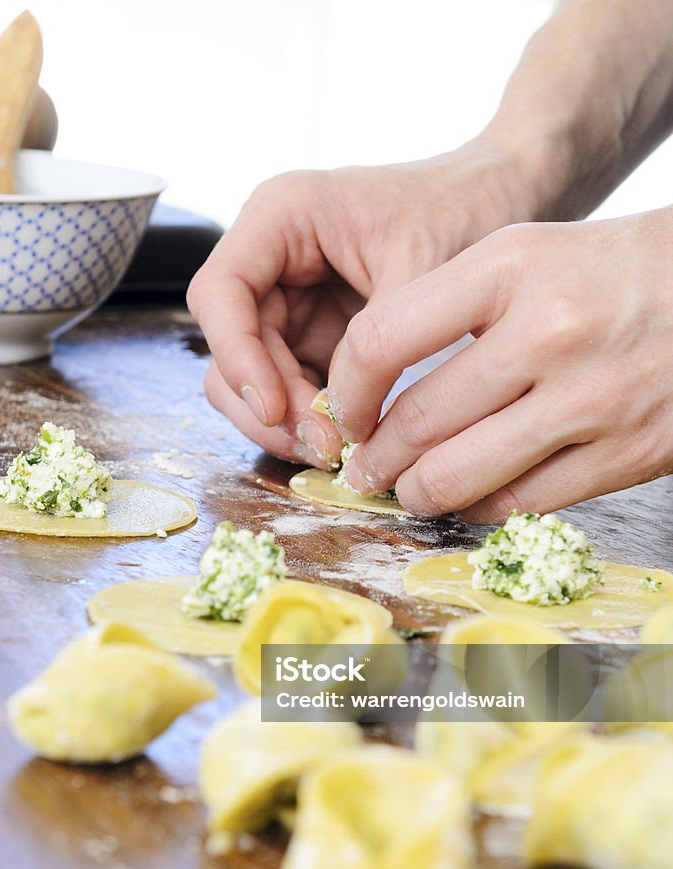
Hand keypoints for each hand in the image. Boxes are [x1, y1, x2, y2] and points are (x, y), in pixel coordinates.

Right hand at [187, 139, 535, 467]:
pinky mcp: (317, 337)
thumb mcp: (420, 272)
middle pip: (229, 348)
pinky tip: (348, 442)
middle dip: (267, 404)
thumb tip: (337, 421)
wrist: (502, 199)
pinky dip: (311, 419)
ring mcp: (292, 302)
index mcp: (281, 218)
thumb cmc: (463, 210)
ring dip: (285, 420)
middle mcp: (272, 260)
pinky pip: (293, 388)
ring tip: (336, 451)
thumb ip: (373, 344)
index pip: (219, 294)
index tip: (276, 407)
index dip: (236, 356)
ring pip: (254, 378)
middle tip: (323, 447)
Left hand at [329, 209, 672, 520]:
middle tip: (366, 466)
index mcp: (511, 268)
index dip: (348, 390)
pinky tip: (470, 496)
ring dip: (418, 492)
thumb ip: (450, 308)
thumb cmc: (608, 272)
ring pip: (460, 475)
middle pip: (418, 422)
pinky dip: (479, 508)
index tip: (349, 412)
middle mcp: (548, 333)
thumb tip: (376, 386)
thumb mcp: (526, 254)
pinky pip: (519, 503)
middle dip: (377, 458)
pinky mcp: (625, 455)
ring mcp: (590, 401)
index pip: (383, 339)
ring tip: (409, 488)